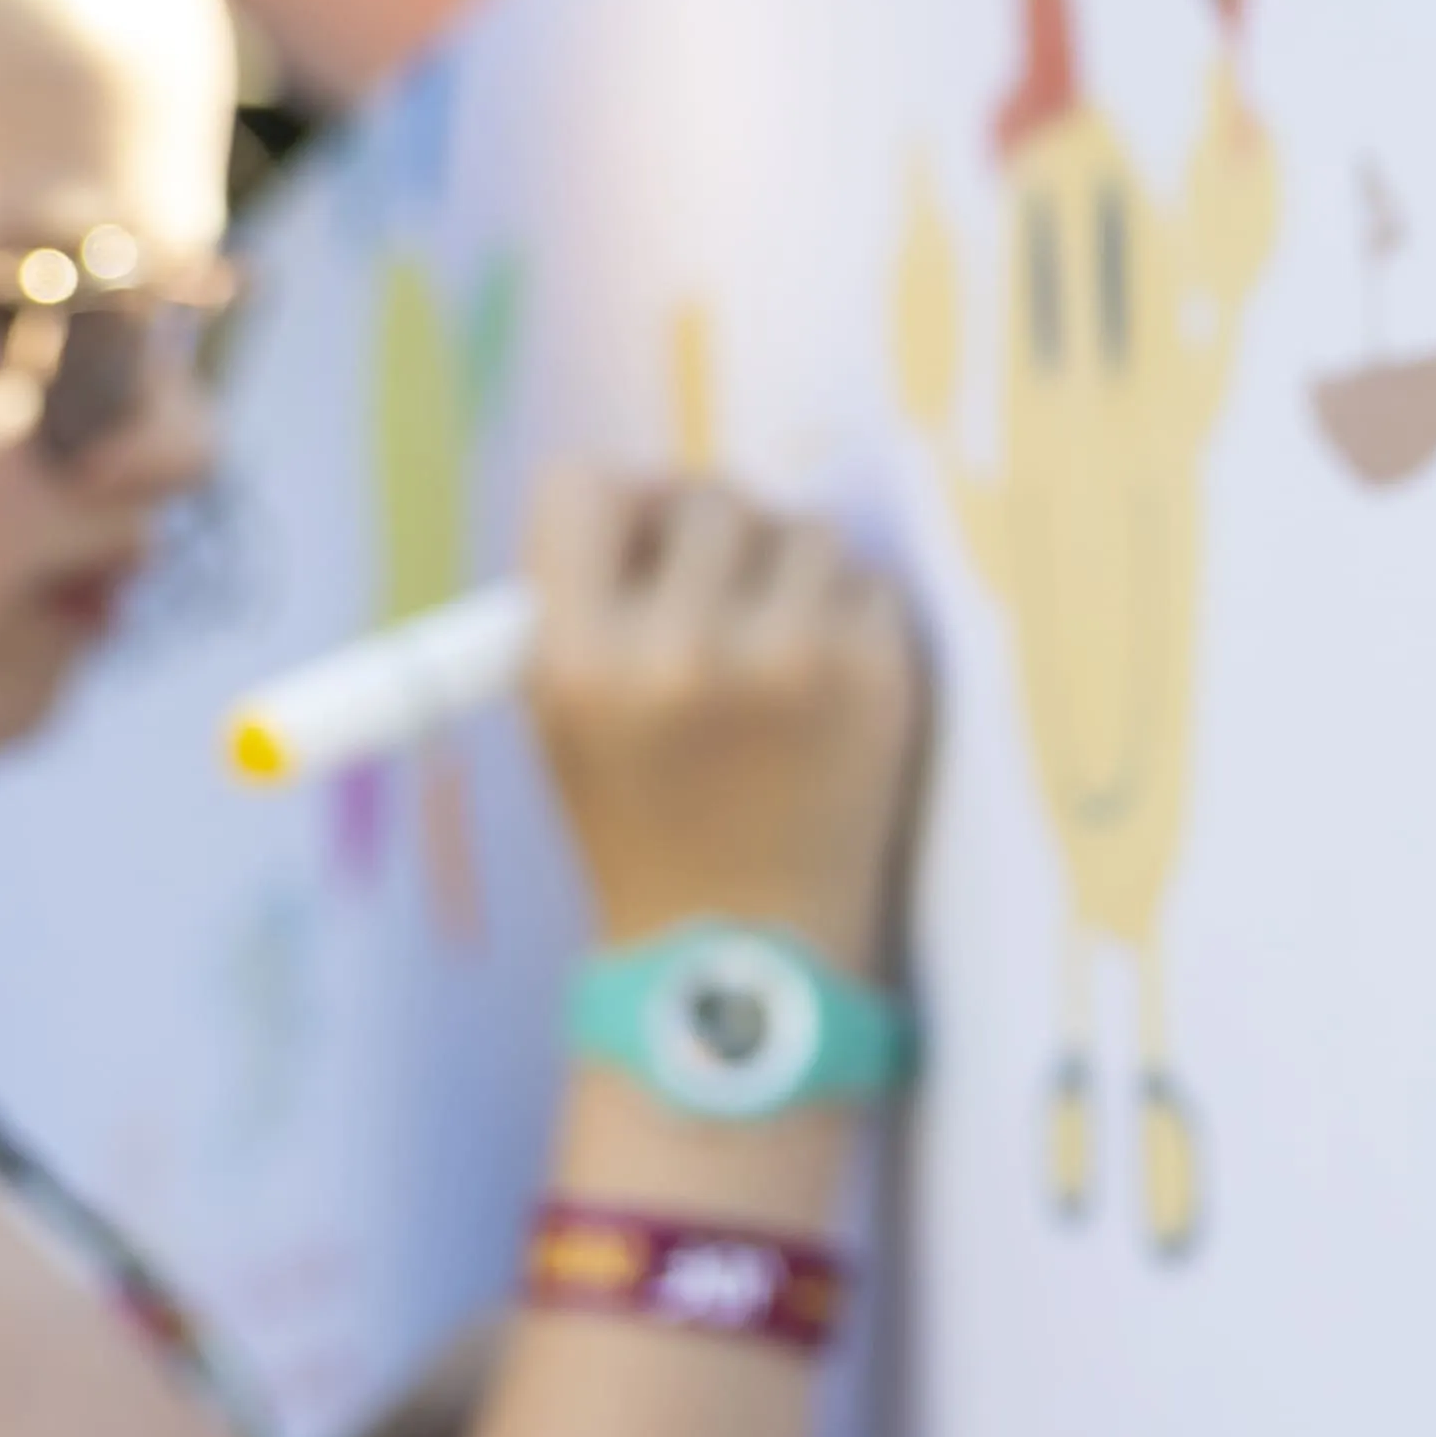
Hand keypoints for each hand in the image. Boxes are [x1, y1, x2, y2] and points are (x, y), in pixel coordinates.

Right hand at [520, 463, 924, 990]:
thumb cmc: (644, 825)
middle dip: (719, 544)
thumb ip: (584, 595)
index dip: (620, 507)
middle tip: (720, 606)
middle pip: (709, 498)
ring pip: (803, 532)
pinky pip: (866, 584)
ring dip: (791, 579)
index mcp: (577, 663)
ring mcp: (788, 662)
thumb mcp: (560, 720)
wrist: (743, 956)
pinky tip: (824, 698)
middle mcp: (679, 653)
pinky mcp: (875, 677)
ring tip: (773, 662)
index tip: (643, 540)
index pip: (582, 489)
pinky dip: (850, 623)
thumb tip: (650, 480)